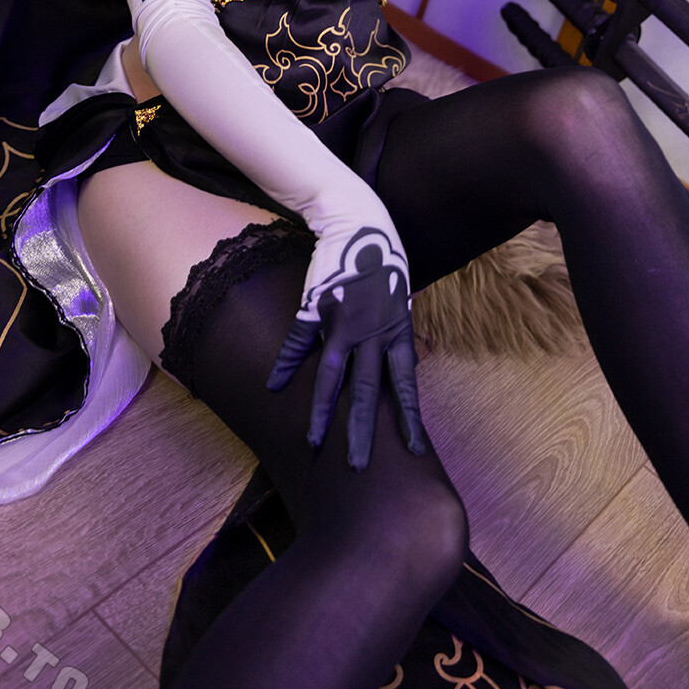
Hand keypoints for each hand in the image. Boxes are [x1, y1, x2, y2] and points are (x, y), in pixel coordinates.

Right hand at [267, 227, 425, 470]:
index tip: (414, 450)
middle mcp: (372, 331)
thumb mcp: (399, 298)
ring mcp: (343, 321)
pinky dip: (287, 363)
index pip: (405, 384)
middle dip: (361, 432)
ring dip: (320, 412)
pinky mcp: (318, 306)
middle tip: (357, 467)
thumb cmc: (383, 260)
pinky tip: (274, 386)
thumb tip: (404, 366)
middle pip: (366, 391)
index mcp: (398, 330)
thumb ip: (396, 332)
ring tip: (313, 442)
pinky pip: (300, 341)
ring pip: (331, 377)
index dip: (408, 417)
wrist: (358, 220)